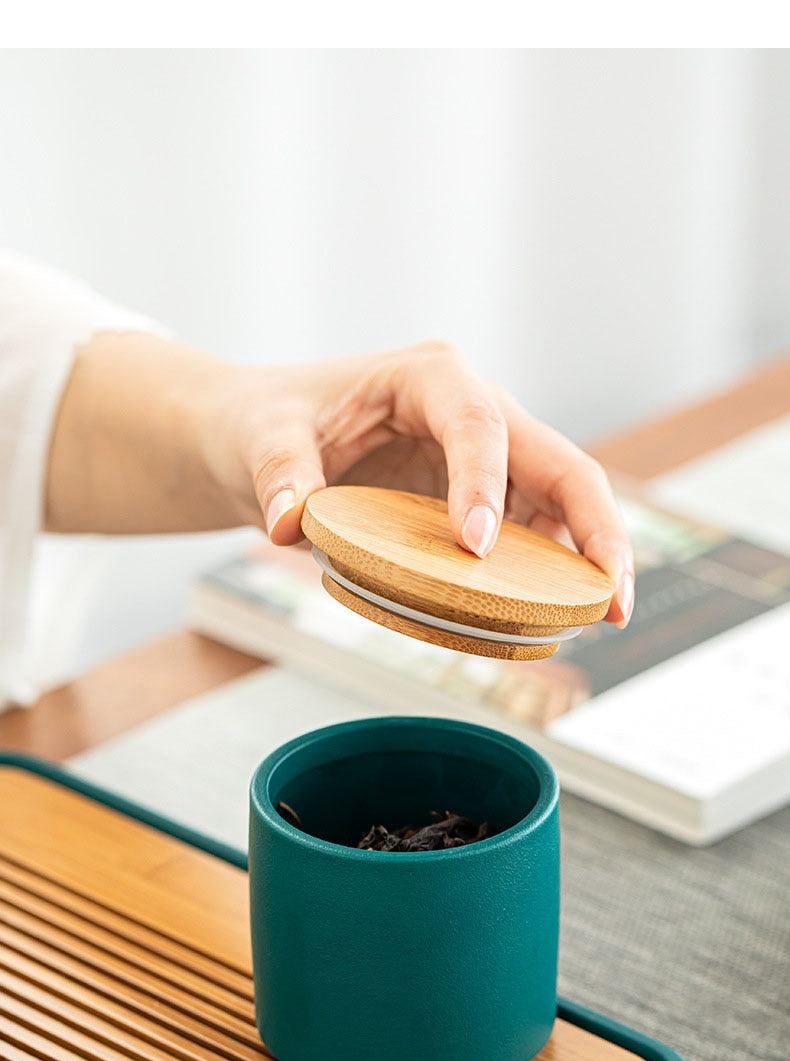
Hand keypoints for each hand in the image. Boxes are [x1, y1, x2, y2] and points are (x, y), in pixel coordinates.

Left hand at [202, 341, 633, 625]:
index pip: (477, 422)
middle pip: (561, 464)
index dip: (484, 481)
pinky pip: (533, 539)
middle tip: (610, 594)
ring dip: (588, 560)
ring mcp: (491, 461)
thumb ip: (278, 473)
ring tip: (603, 617)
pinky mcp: (488, 502)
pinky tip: (557, 620)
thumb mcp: (261, 438)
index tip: (474, 546)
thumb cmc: (270, 424)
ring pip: (563, 506)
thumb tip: (289, 524)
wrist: (269, 440)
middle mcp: (476, 412)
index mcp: (429, 379)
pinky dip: (549, 578)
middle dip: (596, 525)